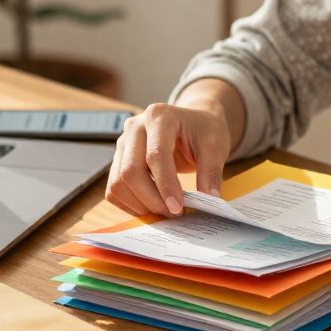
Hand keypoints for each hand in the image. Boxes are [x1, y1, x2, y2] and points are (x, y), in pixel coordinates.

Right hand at [106, 102, 230, 216]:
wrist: (193, 123)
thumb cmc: (204, 131)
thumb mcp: (215, 147)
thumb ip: (211, 172)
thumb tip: (210, 199)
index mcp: (159, 116)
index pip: (155, 155)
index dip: (165, 185)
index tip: (178, 208)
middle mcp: (135, 127)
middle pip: (130, 171)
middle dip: (151, 199)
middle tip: (173, 213)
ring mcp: (123, 143)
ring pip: (118, 182)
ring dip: (139, 204)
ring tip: (164, 211)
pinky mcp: (118, 159)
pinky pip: (114, 189)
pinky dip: (130, 204)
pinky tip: (151, 207)